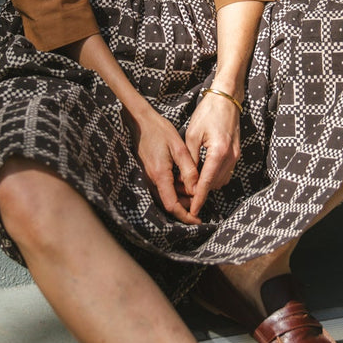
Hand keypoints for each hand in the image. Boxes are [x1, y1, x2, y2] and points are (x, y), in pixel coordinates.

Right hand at [124, 104, 201, 224]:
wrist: (141, 121)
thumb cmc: (160, 131)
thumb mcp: (179, 149)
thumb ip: (189, 171)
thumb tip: (196, 190)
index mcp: (160, 175)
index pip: (172, 205)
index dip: (185, 216)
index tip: (197, 220)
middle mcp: (152, 180)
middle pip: (170, 203)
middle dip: (186, 205)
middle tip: (201, 197)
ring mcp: (148, 177)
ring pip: (166, 196)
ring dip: (181, 196)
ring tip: (195, 187)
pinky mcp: (148, 172)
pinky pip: (162, 188)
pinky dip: (175, 188)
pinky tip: (184, 179)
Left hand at [184, 90, 240, 219]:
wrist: (226, 99)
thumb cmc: (207, 113)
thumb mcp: (192, 135)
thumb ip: (190, 160)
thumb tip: (188, 181)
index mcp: (219, 152)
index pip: (206, 183)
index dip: (199, 199)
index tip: (192, 211)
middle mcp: (231, 157)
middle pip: (214, 185)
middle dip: (200, 192)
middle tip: (182, 193)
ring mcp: (236, 156)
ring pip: (221, 180)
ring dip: (207, 185)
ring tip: (190, 183)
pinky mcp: (236, 154)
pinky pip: (225, 172)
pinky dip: (214, 177)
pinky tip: (202, 173)